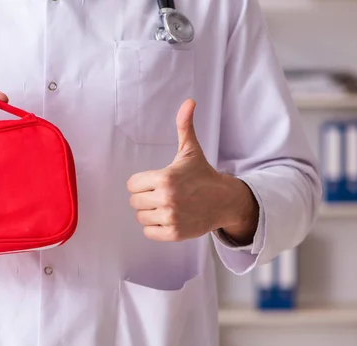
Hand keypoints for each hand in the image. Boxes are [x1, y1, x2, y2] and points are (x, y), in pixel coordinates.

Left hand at [127, 99, 258, 242]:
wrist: (224, 201)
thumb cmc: (202, 175)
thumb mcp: (191, 151)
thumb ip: (184, 126)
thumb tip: (189, 101)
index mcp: (165, 178)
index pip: (132, 184)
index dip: (142, 182)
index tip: (157, 182)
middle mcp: (167, 199)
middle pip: (134, 201)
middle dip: (145, 197)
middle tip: (163, 194)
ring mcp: (171, 218)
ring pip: (141, 217)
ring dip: (150, 213)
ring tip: (167, 206)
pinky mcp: (174, 233)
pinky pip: (149, 232)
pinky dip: (155, 227)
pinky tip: (169, 218)